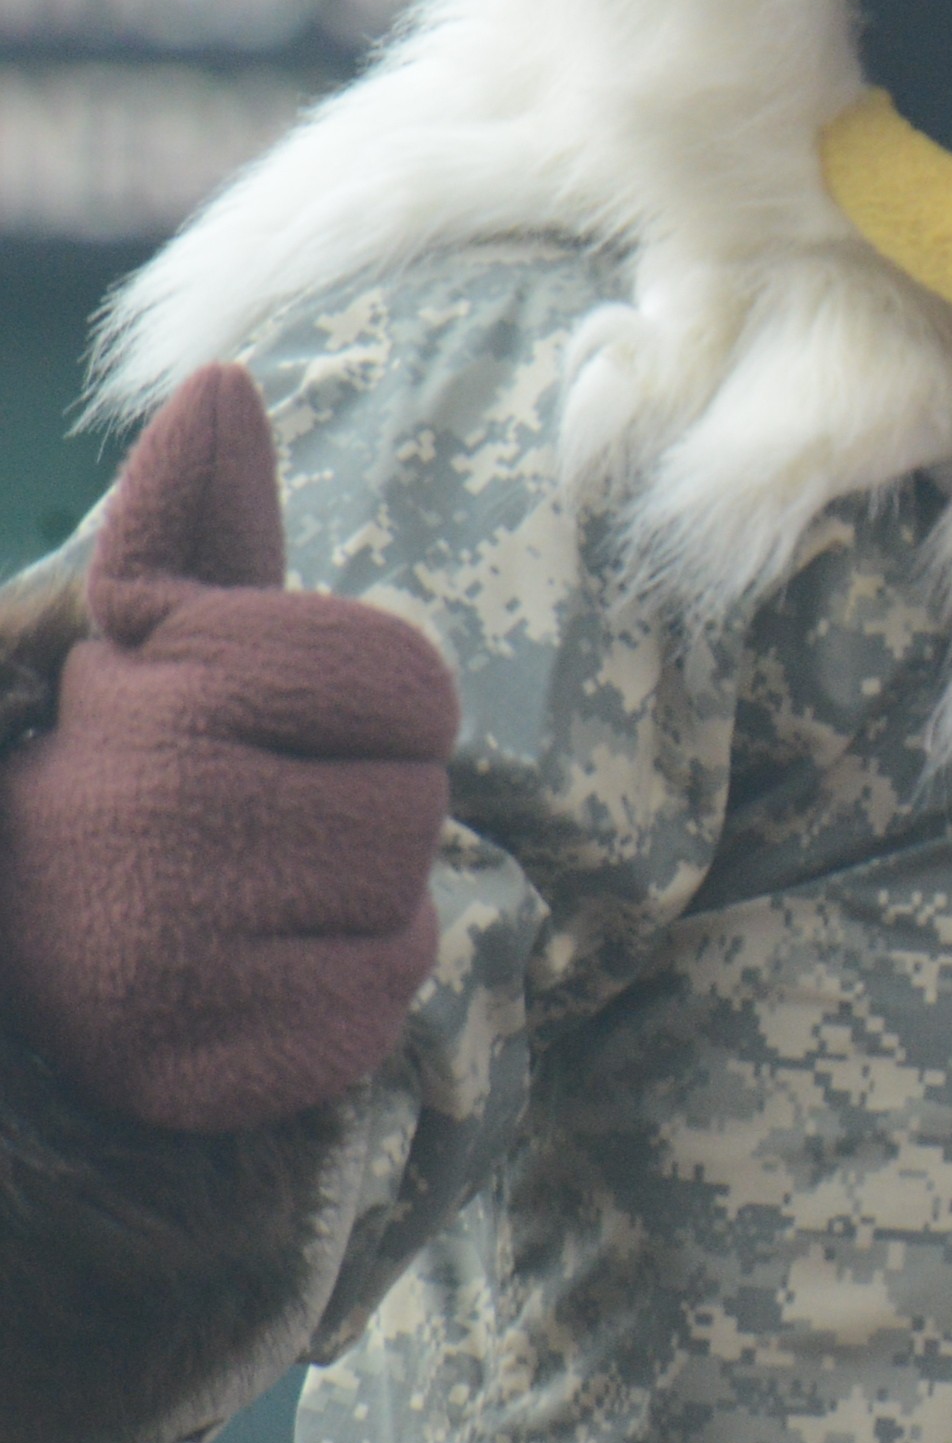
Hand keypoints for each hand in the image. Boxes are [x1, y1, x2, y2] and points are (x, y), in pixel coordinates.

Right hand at [0, 367, 457, 1130]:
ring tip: (240, 898)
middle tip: (247, 827)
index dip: (371, 712)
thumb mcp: (161, 634)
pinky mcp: (191, 1064)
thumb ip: (202, 518)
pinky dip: (335, 1002)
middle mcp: (155, 810)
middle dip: (361, 811)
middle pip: (421, 806)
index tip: (267, 727)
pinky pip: (375, 1013)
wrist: (10, 936)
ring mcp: (167, 949)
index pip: (415, 687)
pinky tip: (240, 979)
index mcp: (158, 683)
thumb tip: (220, 378)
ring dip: (356, 910)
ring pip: (410, 913)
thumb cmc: (130, 761)